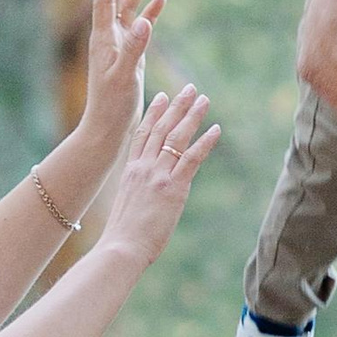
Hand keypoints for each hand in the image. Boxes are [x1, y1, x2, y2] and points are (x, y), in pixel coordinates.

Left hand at [76, 0, 163, 150]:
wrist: (109, 127)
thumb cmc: (112, 105)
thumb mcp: (125, 76)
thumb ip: (135, 48)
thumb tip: (143, 20)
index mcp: (103, 39)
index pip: (105, 0)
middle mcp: (109, 38)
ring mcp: (120, 46)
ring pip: (129, 9)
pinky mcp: (131, 56)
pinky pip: (141, 27)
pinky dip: (150, 12)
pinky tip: (161, 0)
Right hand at [100, 88, 218, 266]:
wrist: (120, 248)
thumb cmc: (122, 237)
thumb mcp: (127, 207)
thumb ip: (138, 194)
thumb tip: (147, 198)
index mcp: (130, 171)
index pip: (142, 134)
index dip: (153, 113)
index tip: (162, 96)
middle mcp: (143, 168)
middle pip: (161, 129)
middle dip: (176, 106)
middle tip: (189, 89)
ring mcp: (157, 176)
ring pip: (176, 138)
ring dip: (192, 116)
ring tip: (204, 100)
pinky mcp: (172, 188)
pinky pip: (191, 159)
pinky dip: (204, 143)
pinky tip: (215, 130)